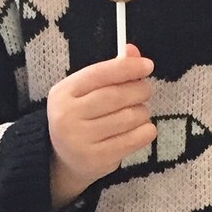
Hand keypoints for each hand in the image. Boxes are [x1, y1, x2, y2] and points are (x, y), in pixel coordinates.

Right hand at [48, 44, 156, 207]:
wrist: (64, 159)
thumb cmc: (81, 117)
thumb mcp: (87, 91)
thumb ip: (110, 70)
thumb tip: (133, 52)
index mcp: (63, 92)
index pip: (98, 74)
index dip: (126, 68)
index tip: (148, 65)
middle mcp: (67, 116)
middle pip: (115, 96)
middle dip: (138, 90)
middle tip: (146, 90)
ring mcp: (79, 140)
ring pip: (127, 118)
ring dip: (142, 112)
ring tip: (140, 112)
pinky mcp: (95, 159)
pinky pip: (132, 140)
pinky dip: (146, 132)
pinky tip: (145, 128)